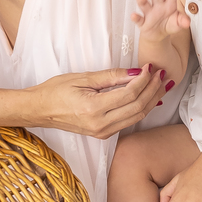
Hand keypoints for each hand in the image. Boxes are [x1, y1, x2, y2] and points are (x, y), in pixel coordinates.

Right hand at [32, 66, 163, 139]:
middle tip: (162, 74)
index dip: (144, 79)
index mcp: (93, 108)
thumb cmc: (55, 91)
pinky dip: (142, 108)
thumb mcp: (83, 78)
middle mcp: (100, 124)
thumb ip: (111, 76)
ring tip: (161, 84)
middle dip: (153, 89)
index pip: (129, 93)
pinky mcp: (103, 134)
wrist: (39, 111)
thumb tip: (136, 72)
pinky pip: (129, 121)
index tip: (150, 67)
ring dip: (152, 100)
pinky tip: (150, 97)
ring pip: (137, 116)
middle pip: (138, 107)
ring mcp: (102, 132)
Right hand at [131, 0, 188, 41]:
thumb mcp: (178, 23)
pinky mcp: (142, 23)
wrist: (159, 35)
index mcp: (168, 3)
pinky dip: (135, 17)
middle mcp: (157, 5)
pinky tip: (134, 15)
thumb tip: (187, 22)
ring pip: (144, 3)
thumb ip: (182, 21)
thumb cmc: (169, 24)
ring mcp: (149, 13)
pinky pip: (138, 19)